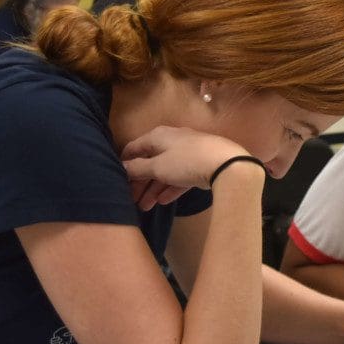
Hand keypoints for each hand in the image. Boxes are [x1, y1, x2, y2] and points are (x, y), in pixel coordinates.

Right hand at [121, 126, 249, 209]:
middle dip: (140, 182)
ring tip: (145, 208)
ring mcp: (187, 154)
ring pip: (165, 172)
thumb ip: (138, 168)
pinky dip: (170, 188)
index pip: (134, 147)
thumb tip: (123, 166)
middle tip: (131, 201)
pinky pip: (180, 178)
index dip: (124, 163)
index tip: (117, 179)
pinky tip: (162, 202)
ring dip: (153, 189)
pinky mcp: (200, 167)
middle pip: (150, 162)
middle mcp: (171, 141)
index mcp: (158, 136)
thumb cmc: (186, 161)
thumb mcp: (158, 166)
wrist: (225, 164)